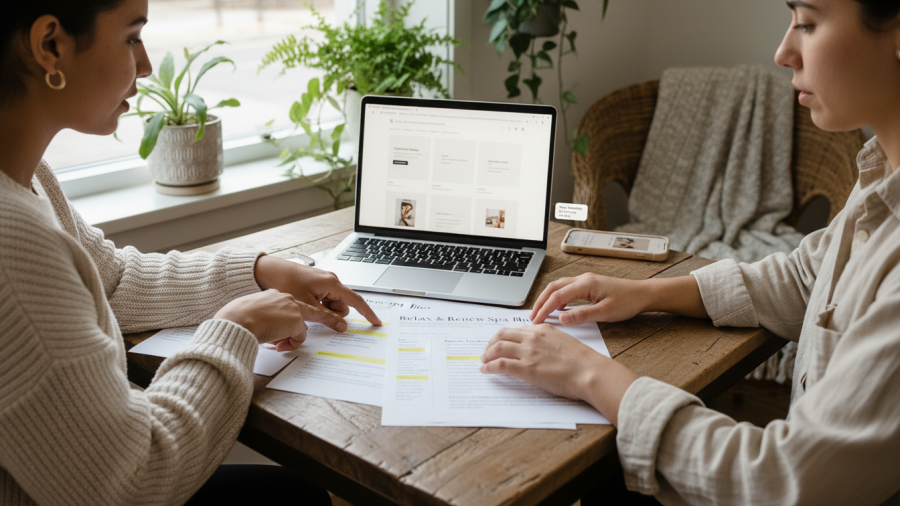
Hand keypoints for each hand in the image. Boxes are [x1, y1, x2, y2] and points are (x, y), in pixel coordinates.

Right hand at [214, 289, 328, 350]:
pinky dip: (291, 342)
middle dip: (326, 318)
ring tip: (279, 343)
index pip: (290, 304)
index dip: (294, 314)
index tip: (303, 316)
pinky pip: (299, 337)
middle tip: (342, 325)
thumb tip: (274, 334)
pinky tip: (277, 342)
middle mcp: (286, 298)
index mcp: (274, 295)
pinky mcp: (296, 319)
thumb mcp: (252, 316)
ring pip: (301, 326)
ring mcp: (293, 307)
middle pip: (308, 311)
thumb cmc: (238, 319)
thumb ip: (267, 321)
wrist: (237, 320)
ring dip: (292, 336)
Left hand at [254, 255, 381, 329]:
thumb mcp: (307, 304)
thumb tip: (342, 326)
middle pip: (342, 306)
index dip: (367, 313)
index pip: (356, 301)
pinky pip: (324, 300)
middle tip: (315, 314)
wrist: (269, 270)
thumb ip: (326, 317)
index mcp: (332, 283)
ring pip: (332, 305)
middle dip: (332, 314)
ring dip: (323, 311)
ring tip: (306, 307)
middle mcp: (331, 281)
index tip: (376, 322)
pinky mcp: (316, 284)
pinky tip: (305, 303)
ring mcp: (324, 282)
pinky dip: (318, 306)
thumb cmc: (286, 281)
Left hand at [480, 324, 638, 425]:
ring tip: (484, 361)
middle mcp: (533, 337)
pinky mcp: (526, 368)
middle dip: (491, 343)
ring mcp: (528, 352)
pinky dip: (489, 366)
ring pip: (498, 347)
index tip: (500, 343)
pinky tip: (485, 370)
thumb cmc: (583, 362)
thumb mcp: (564, 343)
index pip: (517, 329)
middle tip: (487, 351)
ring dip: (487, 354)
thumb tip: (540, 351)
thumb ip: (549, 342)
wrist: (590, 372)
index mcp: (543, 329)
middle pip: (503, 334)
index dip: (505, 337)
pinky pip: (500, 364)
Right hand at [530, 273, 651, 324]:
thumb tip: (561, 318)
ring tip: (541, 312)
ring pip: (559, 286)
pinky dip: (558, 297)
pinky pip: (567, 288)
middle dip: (541, 301)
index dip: (544, 308)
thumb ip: (582, 315)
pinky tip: (558, 308)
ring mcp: (585, 280)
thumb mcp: (605, 313)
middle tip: (532, 316)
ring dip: (548, 298)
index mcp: (585, 284)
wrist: (643, 294)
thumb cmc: (628, 302)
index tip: (536, 320)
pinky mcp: (589, 285)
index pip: (557, 296)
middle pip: (553, 287)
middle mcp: (583, 279)